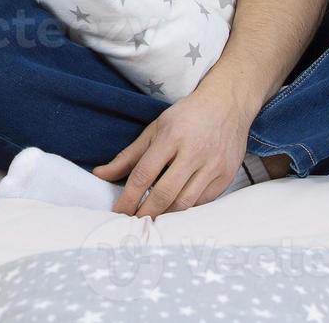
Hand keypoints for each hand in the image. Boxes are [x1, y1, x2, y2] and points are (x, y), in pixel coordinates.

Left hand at [92, 85, 256, 217]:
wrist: (227, 105)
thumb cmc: (187, 116)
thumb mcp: (155, 129)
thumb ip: (128, 155)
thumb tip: (100, 174)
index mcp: (171, 136)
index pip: (144, 174)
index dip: (129, 197)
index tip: (118, 212)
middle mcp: (194, 152)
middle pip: (164, 193)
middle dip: (145, 212)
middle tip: (133, 224)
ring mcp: (213, 165)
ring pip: (185, 203)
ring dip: (166, 216)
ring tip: (152, 221)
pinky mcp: (227, 176)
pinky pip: (202, 202)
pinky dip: (186, 210)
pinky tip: (174, 210)